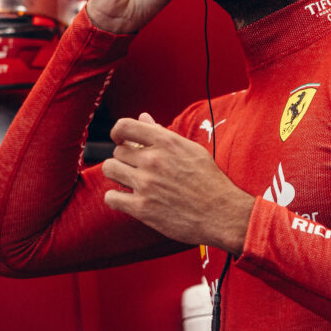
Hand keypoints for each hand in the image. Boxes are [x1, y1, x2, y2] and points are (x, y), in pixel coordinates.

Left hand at [102, 113, 253, 255]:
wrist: (221, 213)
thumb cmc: (209, 180)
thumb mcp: (190, 150)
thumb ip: (163, 133)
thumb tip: (144, 117)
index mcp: (166, 142)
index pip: (124, 126)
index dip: (118, 133)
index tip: (121, 140)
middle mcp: (153, 160)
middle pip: (117, 151)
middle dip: (124, 158)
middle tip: (136, 168)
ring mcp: (146, 184)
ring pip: (109, 169)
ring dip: (117, 174)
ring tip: (129, 180)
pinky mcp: (142, 208)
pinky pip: (110, 197)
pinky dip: (116, 198)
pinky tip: (127, 199)